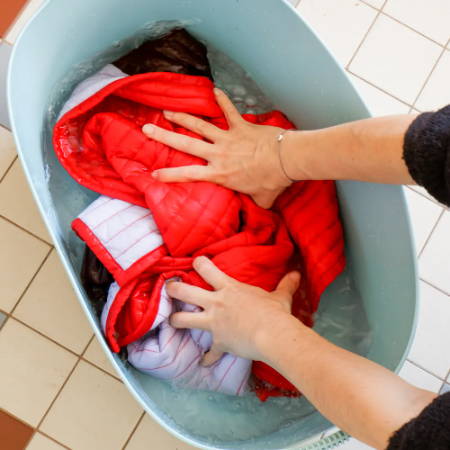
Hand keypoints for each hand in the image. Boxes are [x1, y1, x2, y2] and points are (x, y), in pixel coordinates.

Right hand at [142, 88, 291, 207]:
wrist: (286, 160)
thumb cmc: (272, 181)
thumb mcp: (261, 200)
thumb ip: (255, 204)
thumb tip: (259, 209)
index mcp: (219, 174)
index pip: (188, 175)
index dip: (169, 175)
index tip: (153, 173)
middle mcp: (218, 154)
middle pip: (185, 144)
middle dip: (164, 137)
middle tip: (147, 129)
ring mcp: (228, 138)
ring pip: (199, 125)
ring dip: (182, 117)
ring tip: (167, 111)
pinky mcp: (241, 126)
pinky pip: (229, 110)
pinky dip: (222, 100)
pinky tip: (213, 89)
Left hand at [167, 256, 300, 365]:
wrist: (272, 335)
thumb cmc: (274, 312)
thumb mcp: (280, 296)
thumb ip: (286, 284)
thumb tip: (297, 274)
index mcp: (228, 288)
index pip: (206, 268)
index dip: (198, 263)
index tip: (195, 262)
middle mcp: (215, 303)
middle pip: (184, 291)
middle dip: (172, 289)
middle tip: (168, 288)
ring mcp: (213, 323)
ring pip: (183, 319)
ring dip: (175, 320)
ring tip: (171, 321)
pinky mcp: (218, 342)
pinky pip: (209, 353)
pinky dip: (207, 359)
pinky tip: (204, 363)